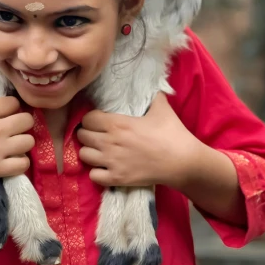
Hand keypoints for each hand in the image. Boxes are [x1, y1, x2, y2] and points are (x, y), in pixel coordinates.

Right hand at [0, 94, 34, 187]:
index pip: (14, 102)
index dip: (13, 108)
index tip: (9, 114)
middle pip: (27, 120)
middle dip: (23, 123)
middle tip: (16, 129)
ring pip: (29, 142)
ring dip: (23, 143)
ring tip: (16, 145)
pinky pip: (23, 164)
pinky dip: (21, 162)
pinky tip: (14, 160)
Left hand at [77, 93, 199, 187]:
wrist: (183, 161)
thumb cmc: (171, 133)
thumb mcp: (161, 107)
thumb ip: (150, 94)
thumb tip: (147, 85)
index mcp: (117, 123)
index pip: (87, 118)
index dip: (91, 118)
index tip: (98, 120)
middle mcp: (110, 142)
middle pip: (82, 136)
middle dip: (88, 133)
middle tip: (98, 134)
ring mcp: (112, 162)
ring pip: (84, 155)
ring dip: (90, 151)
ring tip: (99, 150)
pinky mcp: (117, 179)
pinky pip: (93, 176)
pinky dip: (97, 171)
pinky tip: (105, 166)